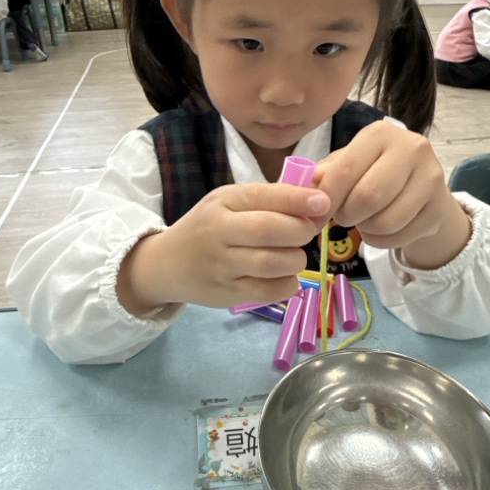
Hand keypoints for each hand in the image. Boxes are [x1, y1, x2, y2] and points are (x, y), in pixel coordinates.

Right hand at [117, 182, 330, 314]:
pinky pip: (268, 291)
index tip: (323, 203)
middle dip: (300, 230)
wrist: (166, 264)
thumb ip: (268, 200)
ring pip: (271, 263)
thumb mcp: (229, 203)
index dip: (297, 199)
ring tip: (294, 255)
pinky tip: (286, 276)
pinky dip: (287, 284)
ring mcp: (221, 265)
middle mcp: (218, 231)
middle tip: (307, 232)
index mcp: (222, 202)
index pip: (262, 196)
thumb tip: (318, 202)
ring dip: (296, 259)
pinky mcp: (226, 293)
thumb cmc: (208, 228)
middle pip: (268, 229)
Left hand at [311, 121, 471, 270]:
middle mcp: (411, 148)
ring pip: (386, 221)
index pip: (345, 171)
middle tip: (342, 218)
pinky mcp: (439, 208)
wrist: (420, 187)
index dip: (324, 198)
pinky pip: (400, 237)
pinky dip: (381, 241)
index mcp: (380, 134)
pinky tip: (379, 229)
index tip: (314, 213)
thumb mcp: (346, 165)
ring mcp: (431, 178)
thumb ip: (323, 175)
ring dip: (365, 229)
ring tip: (363, 221)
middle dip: (346, 215)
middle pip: (368, 197)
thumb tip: (298, 186)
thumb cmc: (373, 171)